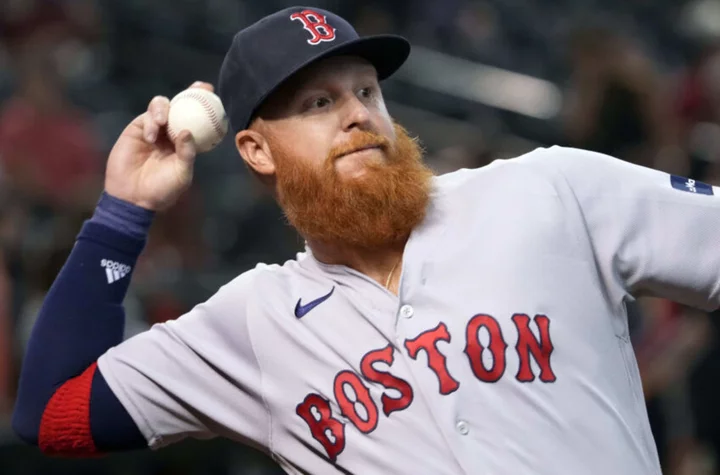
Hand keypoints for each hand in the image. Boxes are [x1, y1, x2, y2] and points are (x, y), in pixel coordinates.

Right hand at [104, 82, 213, 210]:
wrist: (133, 197)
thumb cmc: (162, 189)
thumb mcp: (182, 174)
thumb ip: (187, 153)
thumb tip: (189, 131)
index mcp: (186, 143)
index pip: (198, 121)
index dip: (206, 107)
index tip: (214, 96)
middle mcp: (171, 133)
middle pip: (182, 106)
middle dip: (192, 93)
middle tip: (199, 88)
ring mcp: (154, 129)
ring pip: (163, 106)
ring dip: (164, 110)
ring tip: (162, 122)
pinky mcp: (137, 129)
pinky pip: (147, 117)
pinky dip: (151, 122)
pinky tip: (151, 137)